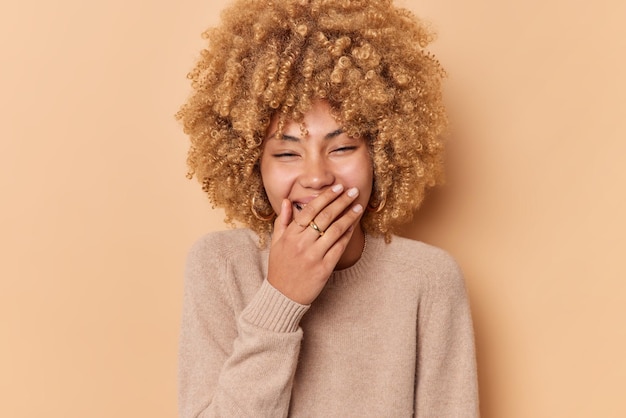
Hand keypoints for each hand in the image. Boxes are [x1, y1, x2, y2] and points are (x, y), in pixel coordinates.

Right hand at [267, 184, 363, 304]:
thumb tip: (286, 200)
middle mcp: (302, 244)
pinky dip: (347, 234)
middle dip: (341, 201)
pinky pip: (339, 247)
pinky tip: (354, 225)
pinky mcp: (324, 268)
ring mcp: (314, 256)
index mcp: (290, 235)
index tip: (337, 187)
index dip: (326, 197)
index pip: (310, 209)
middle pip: (325, 217)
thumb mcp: (276, 242)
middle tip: (353, 190)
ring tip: (358, 205)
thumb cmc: (280, 267)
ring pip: (335, 230)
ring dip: (349, 216)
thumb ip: (282, 220)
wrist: (283, 296)